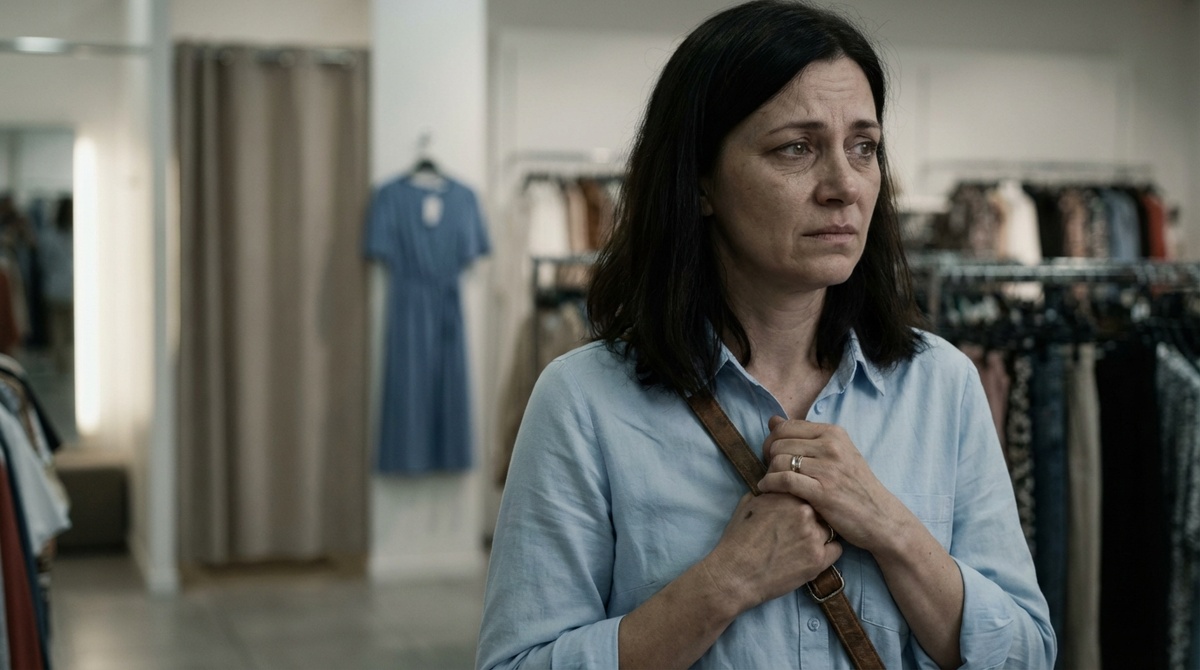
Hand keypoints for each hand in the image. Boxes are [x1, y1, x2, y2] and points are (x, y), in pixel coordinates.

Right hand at [700, 492, 841, 612]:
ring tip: (804, 544)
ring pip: (830, 528)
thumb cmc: (737, 540)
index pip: (808, 490)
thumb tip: (777, 488)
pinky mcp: (818, 560)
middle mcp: (804, 512)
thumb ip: (769, 494)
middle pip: (821, 509)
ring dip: (821, 534)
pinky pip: (837, 549)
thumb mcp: (748, 505)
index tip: (797, 511)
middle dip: (814, 517)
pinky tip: (812, 555)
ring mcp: (813, 536)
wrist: (735, 574)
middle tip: (801, 529)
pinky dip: (828, 551)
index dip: (803, 501)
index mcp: (787, 495)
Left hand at [758, 416, 905, 553]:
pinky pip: (784, 480)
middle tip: (771, 471)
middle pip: (779, 443)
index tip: (771, 455)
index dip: (772, 440)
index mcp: (834, 433)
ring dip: (769, 473)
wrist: (880, 517)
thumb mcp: (836, 453)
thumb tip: (772, 419)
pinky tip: (767, 490)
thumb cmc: (855, 486)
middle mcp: (831, 446)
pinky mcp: (822, 491)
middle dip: (768, 458)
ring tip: (771, 483)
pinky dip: (769, 484)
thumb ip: (804, 436)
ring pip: (779, 461)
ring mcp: (828, 469)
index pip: (786, 426)